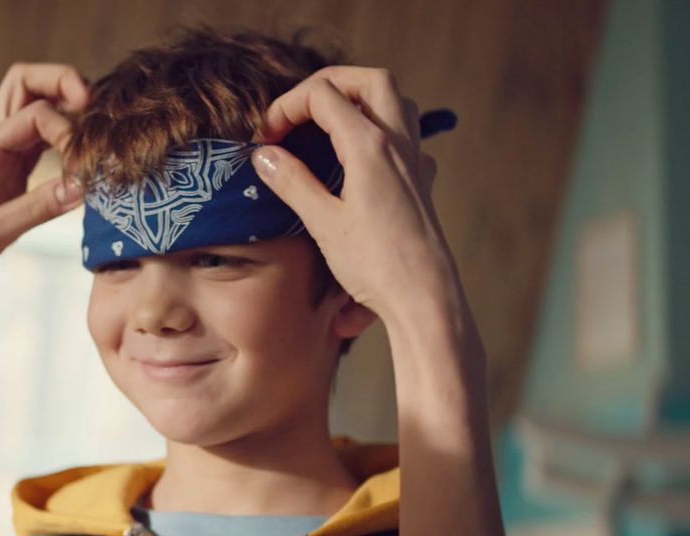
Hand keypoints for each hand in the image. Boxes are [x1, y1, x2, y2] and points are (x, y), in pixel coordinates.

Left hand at [0, 63, 87, 400]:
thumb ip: (36, 208)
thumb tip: (84, 186)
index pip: (34, 112)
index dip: (66, 129)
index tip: (84, 164)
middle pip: (27, 86)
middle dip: (63, 84)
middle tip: (95, 111)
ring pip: (34, 110)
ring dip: (65, 112)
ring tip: (95, 136)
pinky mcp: (5, 176)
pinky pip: (37, 144)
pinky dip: (62, 143)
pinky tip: (80, 162)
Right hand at [253, 67, 455, 326]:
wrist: (425, 299)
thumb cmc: (376, 264)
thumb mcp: (323, 223)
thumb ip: (293, 182)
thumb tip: (264, 155)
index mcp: (369, 146)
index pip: (322, 95)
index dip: (287, 107)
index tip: (266, 138)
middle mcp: (398, 144)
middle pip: (369, 80)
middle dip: (329, 83)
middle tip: (298, 109)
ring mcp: (414, 162)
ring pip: (396, 102)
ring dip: (361, 99)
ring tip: (328, 122)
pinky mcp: (421, 183)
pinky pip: (408, 138)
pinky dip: (383, 131)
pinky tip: (365, 157)